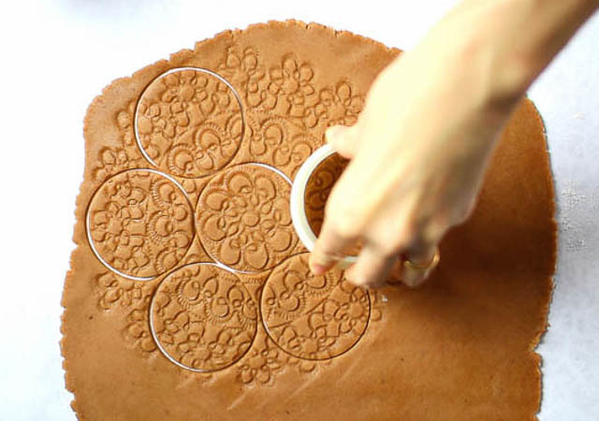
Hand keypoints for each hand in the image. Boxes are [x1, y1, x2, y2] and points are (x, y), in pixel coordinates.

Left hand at [308, 34, 520, 287]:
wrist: (466, 91)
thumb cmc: (405, 102)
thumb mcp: (366, 124)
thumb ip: (352, 144)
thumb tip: (338, 139)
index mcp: (351, 210)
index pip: (331, 249)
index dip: (323, 259)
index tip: (320, 266)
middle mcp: (387, 231)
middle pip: (369, 276)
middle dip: (360, 278)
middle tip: (357, 274)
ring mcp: (427, 229)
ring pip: (413, 272)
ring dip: (402, 274)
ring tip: (399, 270)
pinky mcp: (458, 216)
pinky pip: (439, 238)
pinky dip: (431, 239)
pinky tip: (429, 226)